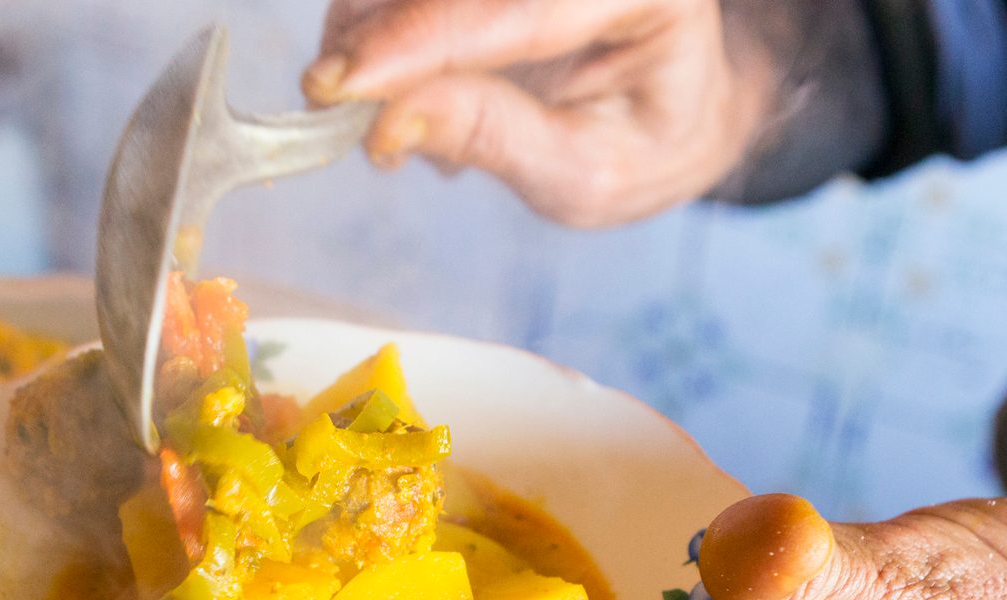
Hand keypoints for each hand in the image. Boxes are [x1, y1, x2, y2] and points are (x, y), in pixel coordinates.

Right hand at [303, 0, 885, 222]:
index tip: (336, 86)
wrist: (673, 107)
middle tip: (333, 111)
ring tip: (377, 114)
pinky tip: (398, 83)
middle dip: (378, 33)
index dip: (419, 43)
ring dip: (370, 29)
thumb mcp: (587, 175)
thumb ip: (496, 139)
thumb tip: (389, 121)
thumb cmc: (643, 146)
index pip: (520, 7)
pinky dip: (383, 26)